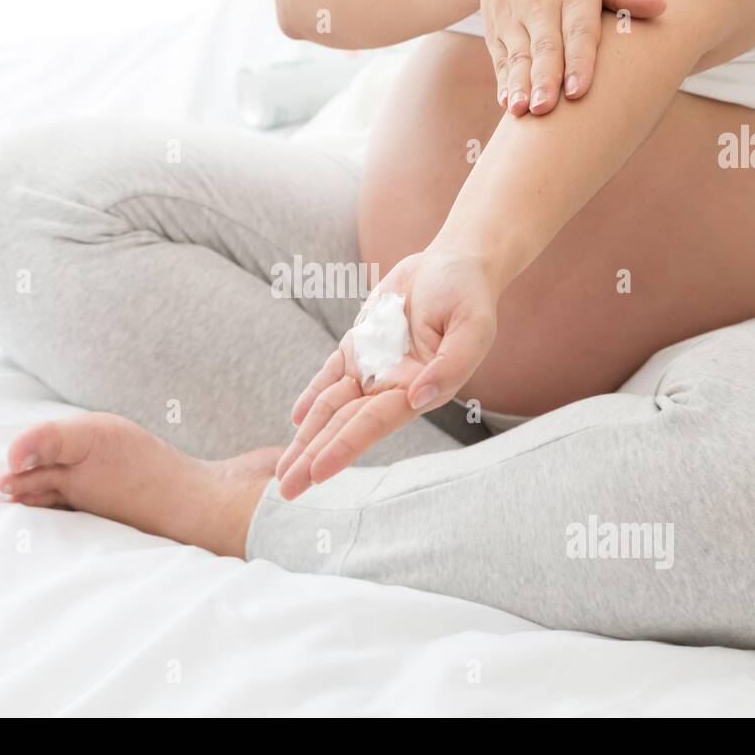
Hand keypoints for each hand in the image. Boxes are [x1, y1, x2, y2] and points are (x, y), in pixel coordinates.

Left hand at [275, 248, 497, 499]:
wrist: (454, 264)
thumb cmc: (468, 295)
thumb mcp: (472, 327)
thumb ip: (450, 366)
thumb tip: (418, 397)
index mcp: (419, 390)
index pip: (372, 424)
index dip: (343, 448)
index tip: (317, 473)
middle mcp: (392, 386)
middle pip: (344, 426)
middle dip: (314, 458)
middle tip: (286, 490)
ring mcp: (373, 368)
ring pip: (331, 407)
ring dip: (306, 439)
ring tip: (282, 471)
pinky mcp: (360, 346)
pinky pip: (329, 375)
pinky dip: (311, 396)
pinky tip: (297, 419)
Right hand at [471, 0, 666, 116]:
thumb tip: (661, 7)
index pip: (578, 29)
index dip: (578, 60)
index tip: (578, 91)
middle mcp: (541, 3)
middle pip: (544, 46)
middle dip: (544, 79)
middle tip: (546, 108)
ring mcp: (514, 17)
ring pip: (518, 55)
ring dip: (519, 84)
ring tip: (521, 111)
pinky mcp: (496, 30)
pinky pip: (500, 58)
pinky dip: (503, 81)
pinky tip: (506, 102)